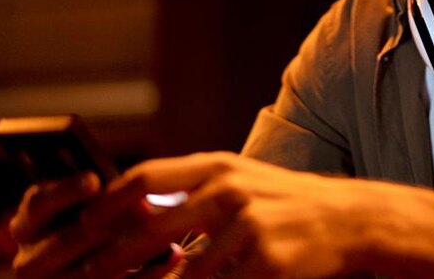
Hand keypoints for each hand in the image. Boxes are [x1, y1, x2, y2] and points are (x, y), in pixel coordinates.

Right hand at [9, 172, 183, 278]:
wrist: (103, 270)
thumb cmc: (101, 228)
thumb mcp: (91, 210)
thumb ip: (98, 197)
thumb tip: (125, 186)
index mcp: (28, 226)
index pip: (37, 204)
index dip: (65, 191)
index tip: (94, 180)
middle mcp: (29, 259)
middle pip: (66, 240)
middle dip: (109, 223)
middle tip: (147, 208)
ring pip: (90, 270)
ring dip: (132, 249)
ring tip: (168, 231)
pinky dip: (146, 274)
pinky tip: (174, 255)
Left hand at [77, 152, 369, 278]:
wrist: (352, 218)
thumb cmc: (288, 202)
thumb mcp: (244, 179)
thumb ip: (197, 188)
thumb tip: (140, 204)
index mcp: (219, 165)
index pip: (146, 176)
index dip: (107, 202)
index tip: (81, 225)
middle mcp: (230, 190)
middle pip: (152, 227)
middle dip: (112, 257)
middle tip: (86, 275)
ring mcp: (250, 226)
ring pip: (182, 270)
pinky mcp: (267, 261)